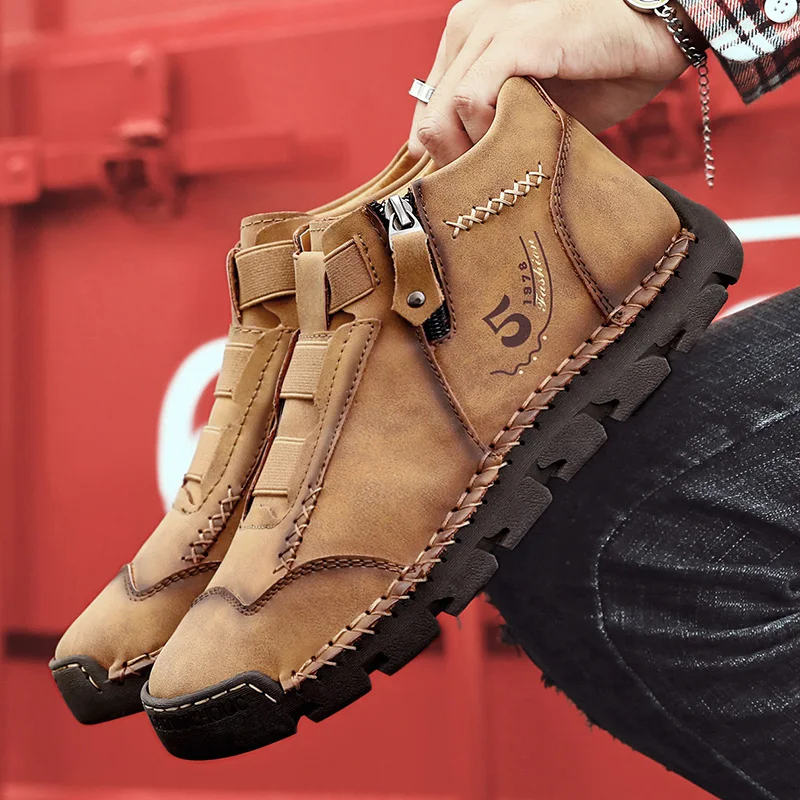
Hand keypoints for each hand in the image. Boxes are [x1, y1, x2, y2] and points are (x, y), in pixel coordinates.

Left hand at [409, 0, 694, 165]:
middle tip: (493, 184)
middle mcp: (468, 26)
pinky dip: (488, 133)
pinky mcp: (515, 37)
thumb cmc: (599, 71)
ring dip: (473, 154)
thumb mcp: (532, 103)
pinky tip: (519, 139)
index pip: (426, 114)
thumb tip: (462, 173)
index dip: (445, 157)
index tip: (475, 182)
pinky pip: (471, 100)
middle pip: (428, 121)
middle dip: (457, 165)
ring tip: (511, 163)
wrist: (658, 32)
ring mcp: (488, 27)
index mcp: (467, 39)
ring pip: (442, 116)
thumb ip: (492, 126)